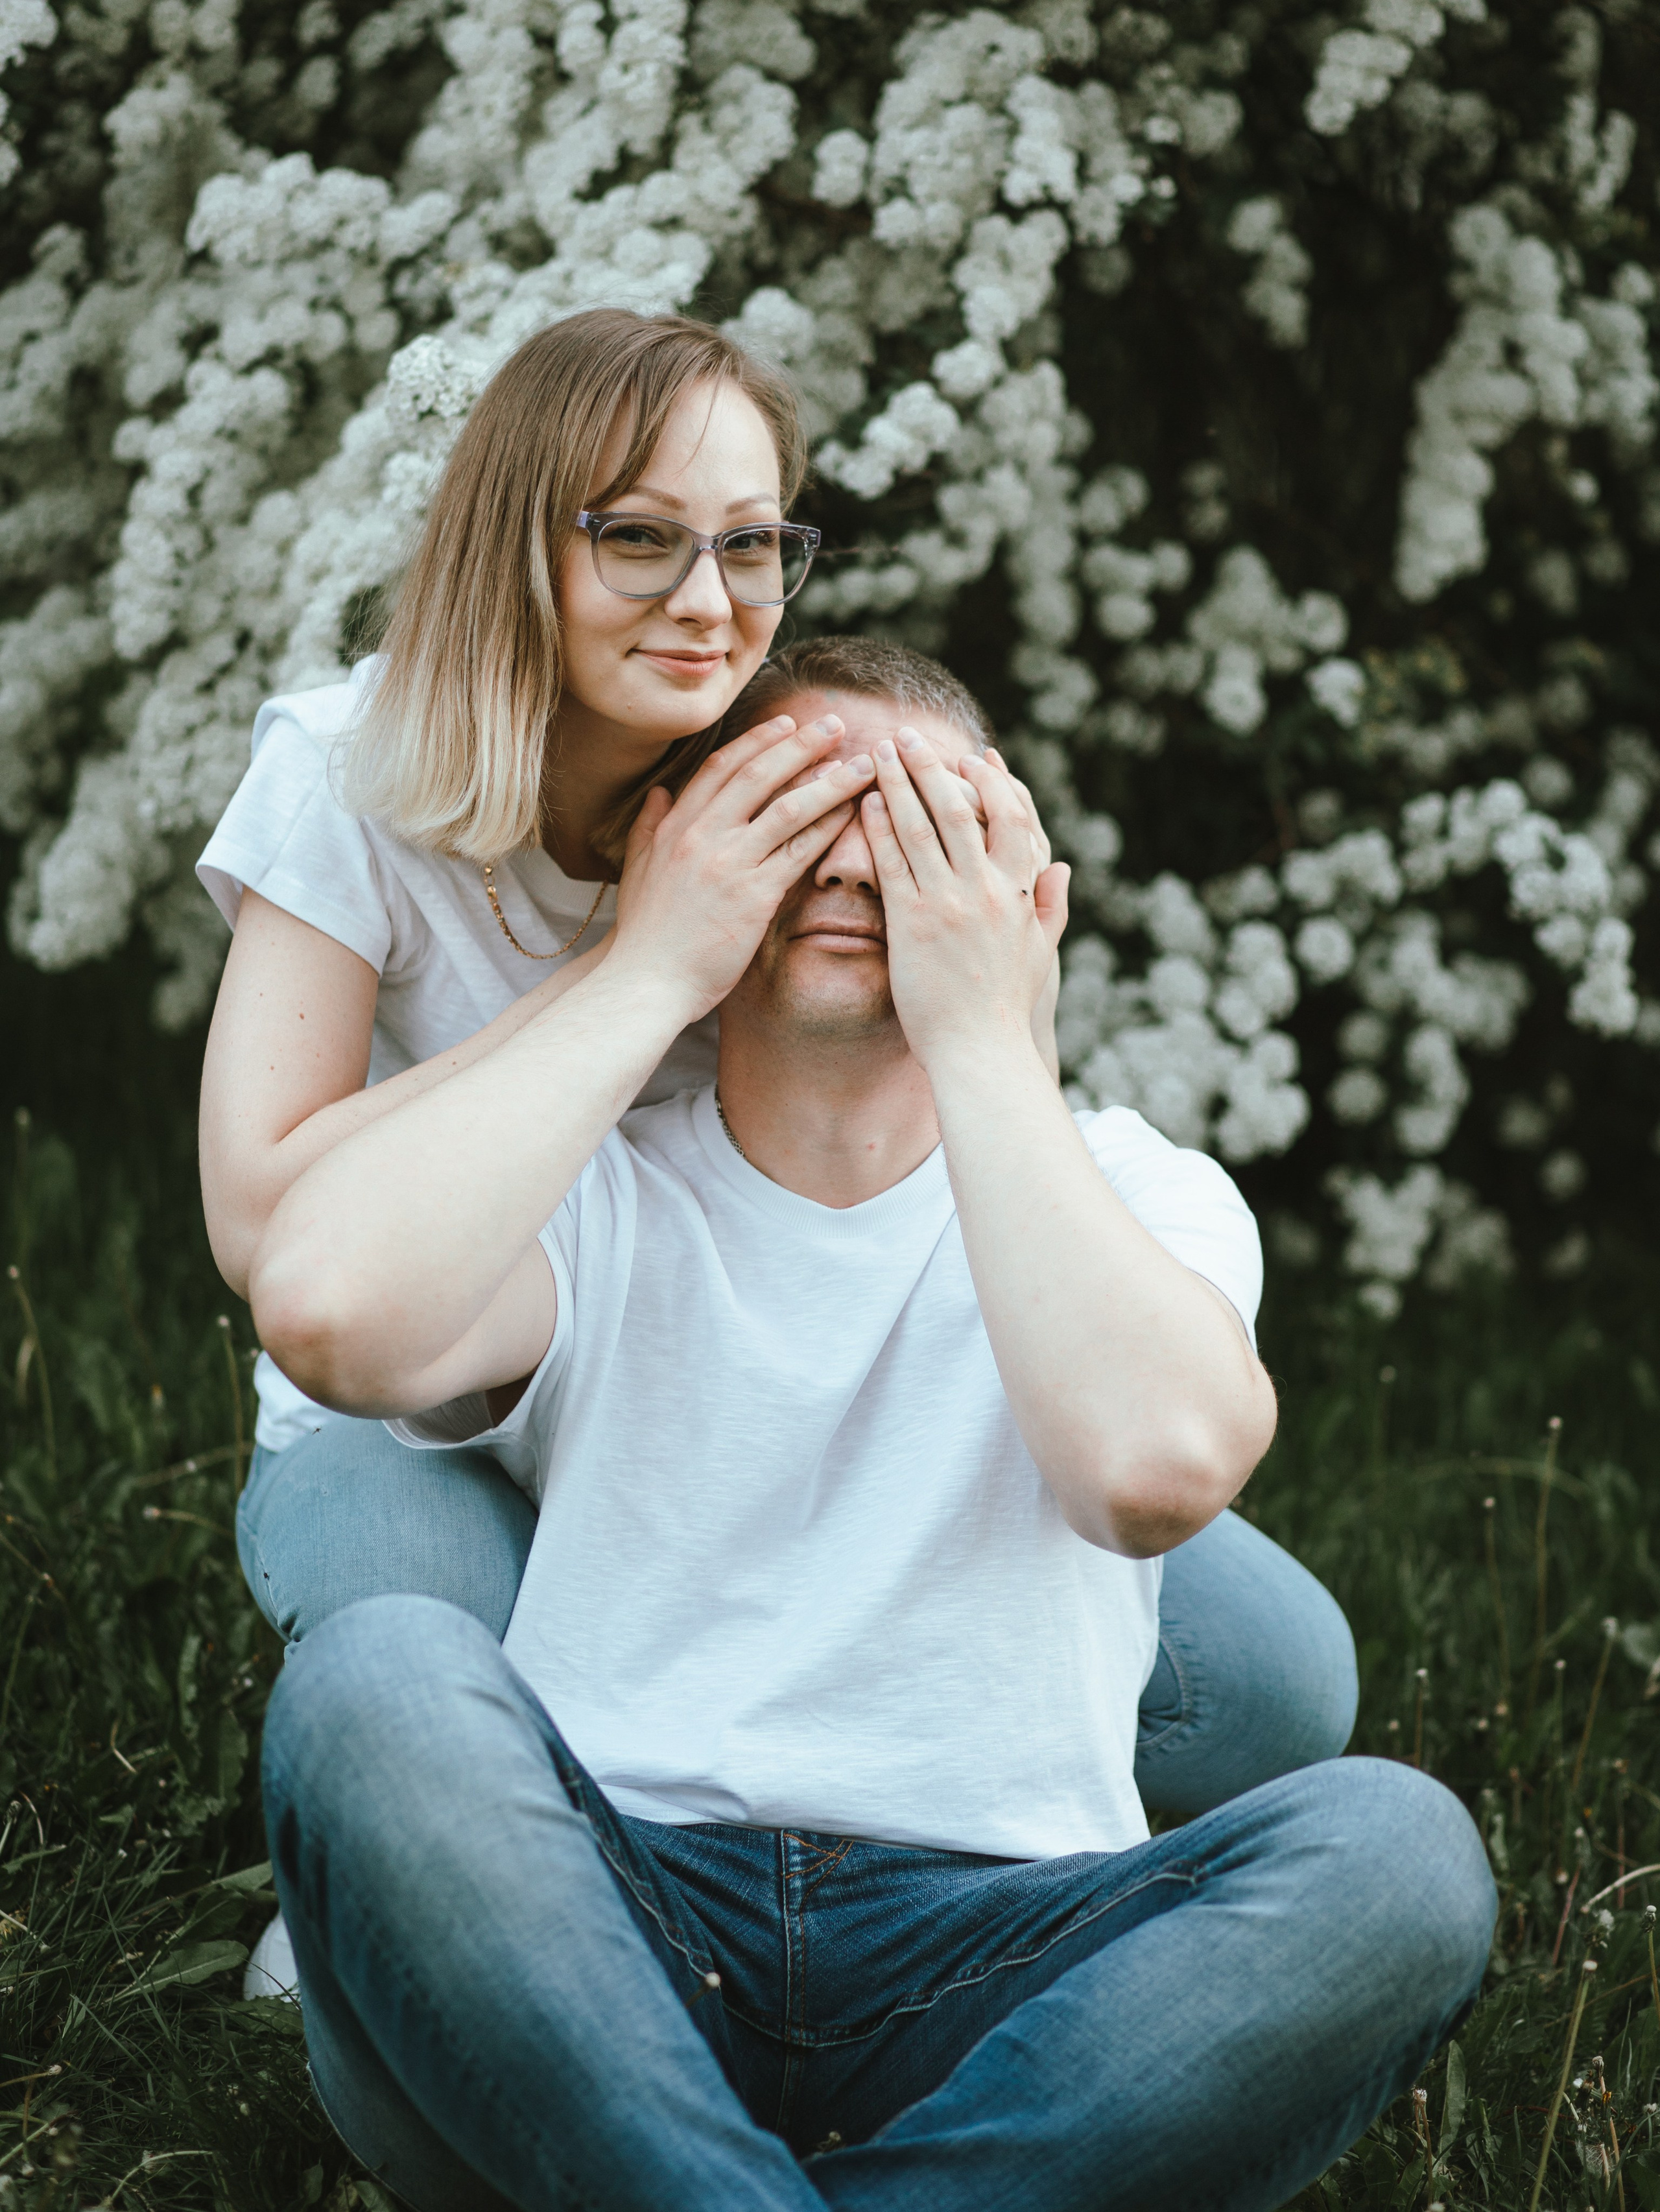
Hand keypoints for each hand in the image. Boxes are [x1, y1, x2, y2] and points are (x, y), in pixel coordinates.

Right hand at [611, 712, 875, 1020]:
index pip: (721, 768)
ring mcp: (729, 864)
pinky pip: (799, 852)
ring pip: (789, 807)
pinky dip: (828, 828)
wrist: (646, 981)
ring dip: (830, 781)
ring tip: (862, 765)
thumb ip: (648, 826)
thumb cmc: (645, 934)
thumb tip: (658, 792)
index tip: (786, 725)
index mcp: (675, 826)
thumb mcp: (636, 870)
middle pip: (760, 775)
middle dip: (802, 745)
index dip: (757, 742)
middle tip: (835, 726)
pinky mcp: (754, 896)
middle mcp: (702, 836)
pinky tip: (852, 813)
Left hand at [862, 728, 1068, 1073]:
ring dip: (898, 783)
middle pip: (959, 809)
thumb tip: (1062, 867)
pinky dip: (880, 829)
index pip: (1012, 818)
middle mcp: (985, 891)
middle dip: (933, 766)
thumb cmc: (1008, 1008)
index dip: (992, 782)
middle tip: (909, 736)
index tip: (973, 756)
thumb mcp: (1040, 953)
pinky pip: (893, 864)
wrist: (980, 1052)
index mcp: (1018, 893)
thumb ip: (1050, 906)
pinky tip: (866, 804)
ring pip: (921, 827)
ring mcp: (947, 905)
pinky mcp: (911, 925)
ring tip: (877, 753)